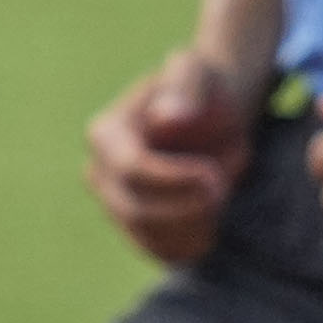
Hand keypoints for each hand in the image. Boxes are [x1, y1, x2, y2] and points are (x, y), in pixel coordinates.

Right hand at [83, 46, 254, 266]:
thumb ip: (184, 89)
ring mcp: (112, 203)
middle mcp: (98, 172)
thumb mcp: (197, 73)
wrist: (209, 115)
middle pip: (134, 208)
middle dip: (186, 208)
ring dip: (192, 226)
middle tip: (224, 189)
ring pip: (146, 234)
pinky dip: (188, 245)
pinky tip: (213, 226)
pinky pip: (157, 250)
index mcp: (104, 133)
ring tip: (222, 200)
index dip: (174, 179)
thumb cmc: (201, 88)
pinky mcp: (135, 227)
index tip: (215, 176)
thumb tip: (166, 119)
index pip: (131, 169)